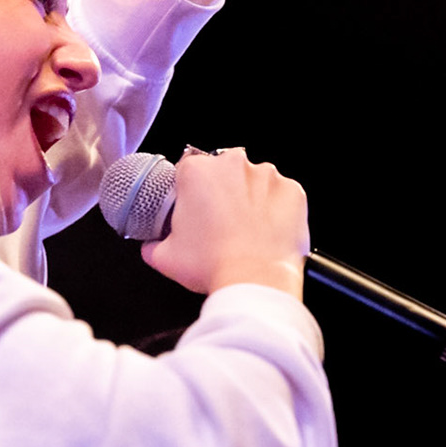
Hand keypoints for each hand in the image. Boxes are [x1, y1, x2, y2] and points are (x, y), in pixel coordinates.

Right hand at [142, 148, 309, 297]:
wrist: (255, 282)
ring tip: (245, 231)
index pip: (187, 171)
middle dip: (220, 192)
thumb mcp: (165, 258)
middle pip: (223, 172)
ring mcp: (267, 176)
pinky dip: (276, 210)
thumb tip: (152, 245)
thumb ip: (152, 245)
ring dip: (249, 199)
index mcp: (198, 171)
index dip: (189, 194)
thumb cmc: (214, 265)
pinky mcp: (293, 191)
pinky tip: (266, 231)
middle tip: (219, 225)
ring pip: (254, 182)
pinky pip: (282, 196)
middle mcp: (233, 165)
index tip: (194, 212)